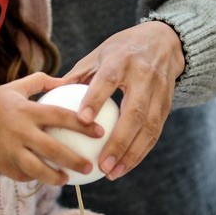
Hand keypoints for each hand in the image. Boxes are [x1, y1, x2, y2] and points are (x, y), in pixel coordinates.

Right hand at [0, 72, 103, 185]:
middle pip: (54, 149)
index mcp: (27, 111)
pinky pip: (24, 175)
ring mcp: (11, 151)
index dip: (82, 124)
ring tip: (67, 179)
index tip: (100, 131)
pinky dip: (35, 177)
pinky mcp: (3, 165)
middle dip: (75, 160)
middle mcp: (20, 132)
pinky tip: (45, 178)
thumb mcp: (15, 87)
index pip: (60, 117)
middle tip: (89, 166)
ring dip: (56, 177)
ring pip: (39, 170)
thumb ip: (40, 82)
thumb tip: (65, 80)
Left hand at [64, 21, 184, 179]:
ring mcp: (159, 91)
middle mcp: (144, 75)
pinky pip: (155, 132)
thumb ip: (75, 77)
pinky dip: (141, 151)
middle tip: (101, 164)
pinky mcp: (168, 104)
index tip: (82, 121)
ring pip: (148, 127)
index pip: (108, 80)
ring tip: (112, 173)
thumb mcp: (97, 55)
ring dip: (131, 154)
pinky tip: (124, 167)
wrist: (163, 41)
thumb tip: (47, 95)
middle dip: (119, 141)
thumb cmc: (120, 51)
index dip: (96, 99)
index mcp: (121, 59)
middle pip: (134, 112)